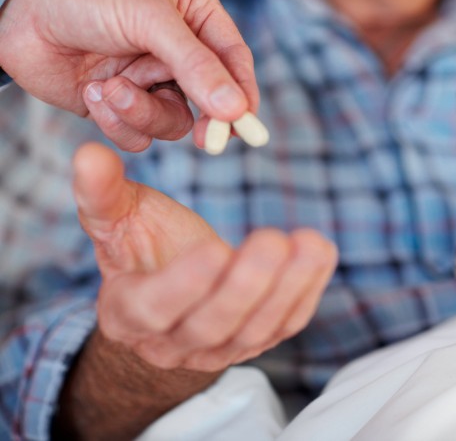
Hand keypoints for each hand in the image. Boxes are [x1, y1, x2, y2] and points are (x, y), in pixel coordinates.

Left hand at [0, 0, 258, 150]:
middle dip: (204, 119)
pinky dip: (118, 122)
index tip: (244, 123)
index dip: (243, 93)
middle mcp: (178, 53)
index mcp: (195, 18)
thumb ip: (195, 66)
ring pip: (174, 121)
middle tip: (205, 140)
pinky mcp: (122, 105)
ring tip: (111, 89)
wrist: (17, 11)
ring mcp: (150, 81)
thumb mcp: (149, 20)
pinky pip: (140, 134)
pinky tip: (92, 93)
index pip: (234, 60)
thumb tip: (235, 109)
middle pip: (212, 100)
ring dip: (142, 112)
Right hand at [73, 143, 337, 370]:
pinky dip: (308, 291)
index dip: (184, 284)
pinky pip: (287, 324)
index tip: (214, 249)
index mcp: (130, 312)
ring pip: (256, 329)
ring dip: (288, 288)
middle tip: (272, 241)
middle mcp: (174, 341)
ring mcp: (220, 348)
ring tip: (309, 245)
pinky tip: (320, 252)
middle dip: (246, 285)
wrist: (171, 296)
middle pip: (213, 324)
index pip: (154, 308)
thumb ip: (102, 193)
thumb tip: (89, 154)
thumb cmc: (142, 252)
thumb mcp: (118, 220)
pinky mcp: (259, 340)